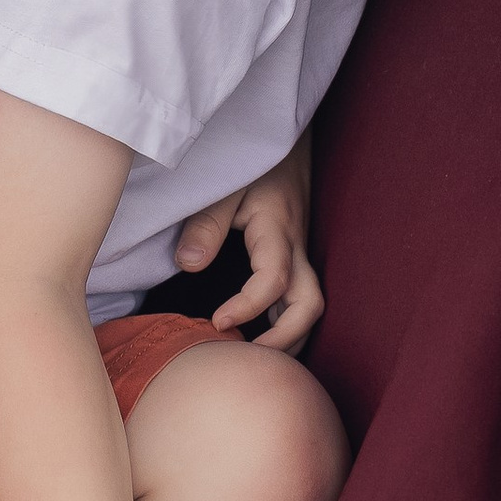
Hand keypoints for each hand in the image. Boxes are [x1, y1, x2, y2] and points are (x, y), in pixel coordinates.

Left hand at [170, 137, 323, 348]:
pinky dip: (286, 323)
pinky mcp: (295, 255)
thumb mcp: (224, 183)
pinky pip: (299, 297)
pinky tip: (260, 337)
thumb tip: (190, 265)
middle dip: (285, 339)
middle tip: (247, 359)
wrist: (283, 142)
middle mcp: (296, 246)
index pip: (273, 279)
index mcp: (277, 229)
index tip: (217, 322)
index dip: (248, 307)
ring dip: (289, 337)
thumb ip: (205, 222)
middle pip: (310, 304)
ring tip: (253, 359)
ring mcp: (300, 252)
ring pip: (310, 306)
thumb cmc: (251, 160)